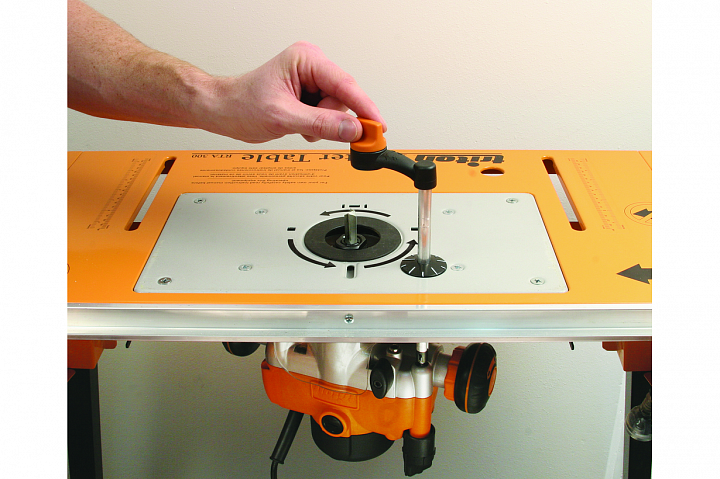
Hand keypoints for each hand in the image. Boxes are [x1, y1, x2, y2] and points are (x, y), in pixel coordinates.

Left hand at [196, 42, 386, 142]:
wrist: (223, 110)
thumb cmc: (241, 104)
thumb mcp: (284, 117)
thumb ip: (321, 124)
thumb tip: (353, 130)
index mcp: (305, 59)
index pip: (345, 84)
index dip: (364, 108)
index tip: (378, 126)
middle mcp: (311, 66)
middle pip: (344, 98)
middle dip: (332, 119)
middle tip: (317, 131)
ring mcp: (311, 81)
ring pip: (337, 109)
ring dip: (323, 124)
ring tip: (299, 125)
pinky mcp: (309, 96)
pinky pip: (328, 115)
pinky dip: (318, 126)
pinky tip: (300, 125)